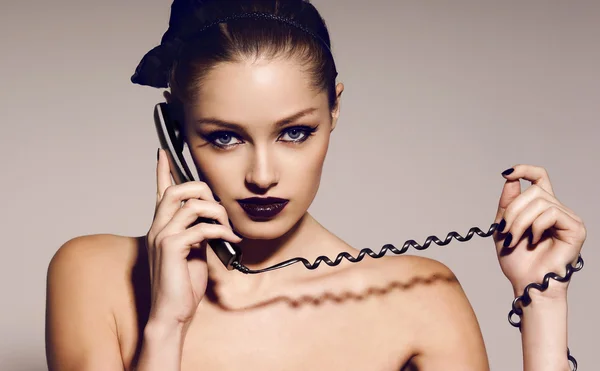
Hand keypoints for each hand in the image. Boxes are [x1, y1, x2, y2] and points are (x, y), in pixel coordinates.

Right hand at [145, 149, 240, 328]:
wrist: (172, 312)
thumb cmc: (182, 285)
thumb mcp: (193, 252)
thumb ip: (198, 232)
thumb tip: (212, 219)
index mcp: (162, 227)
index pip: (160, 192)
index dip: (162, 171)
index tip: (163, 152)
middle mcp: (157, 228)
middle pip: (176, 190)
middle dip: (201, 190)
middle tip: (219, 207)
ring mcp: (162, 236)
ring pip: (190, 205)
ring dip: (217, 213)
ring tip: (228, 229)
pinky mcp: (171, 247)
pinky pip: (200, 227)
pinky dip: (220, 231)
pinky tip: (229, 241)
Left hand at [493, 164, 585, 298]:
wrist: (526, 283)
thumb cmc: (516, 260)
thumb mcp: (503, 226)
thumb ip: (507, 203)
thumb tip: (510, 178)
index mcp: (540, 207)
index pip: (539, 177)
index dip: (524, 170)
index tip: (507, 173)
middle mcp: (557, 209)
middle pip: (534, 190)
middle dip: (513, 210)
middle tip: (505, 230)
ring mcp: (568, 219)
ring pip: (540, 201)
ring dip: (520, 221)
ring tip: (515, 239)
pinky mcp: (576, 229)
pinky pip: (552, 213)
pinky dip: (536, 226)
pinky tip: (534, 240)